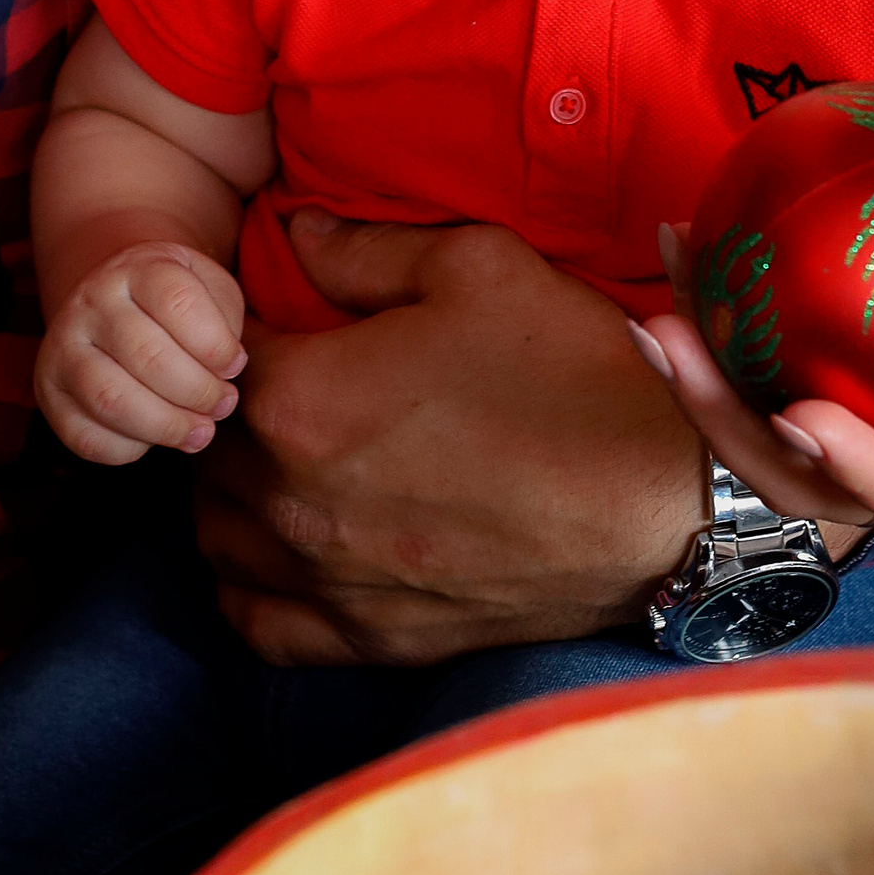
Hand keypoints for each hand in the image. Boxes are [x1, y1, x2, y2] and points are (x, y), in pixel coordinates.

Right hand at [34, 243, 245, 465]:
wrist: (114, 301)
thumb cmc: (175, 303)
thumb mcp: (209, 289)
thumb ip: (224, 324)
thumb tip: (223, 376)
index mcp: (137, 268)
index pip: (177, 302)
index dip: (215, 345)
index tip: (235, 365)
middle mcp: (90, 302)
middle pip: (148, 356)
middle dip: (198, 392)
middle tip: (223, 405)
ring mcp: (62, 346)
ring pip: (111, 400)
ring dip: (167, 426)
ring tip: (200, 432)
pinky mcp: (48, 391)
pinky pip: (86, 437)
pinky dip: (129, 448)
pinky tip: (155, 438)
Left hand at [195, 215, 706, 666]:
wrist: (660, 508)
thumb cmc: (572, 376)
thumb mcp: (478, 268)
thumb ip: (365, 251)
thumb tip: (296, 234)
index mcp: (302, 399)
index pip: (224, 355)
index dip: (252, 331)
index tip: (292, 324)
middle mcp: (291, 499)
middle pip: (213, 448)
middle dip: (241, 411)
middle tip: (297, 389)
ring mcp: (326, 580)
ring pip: (217, 536)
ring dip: (235, 493)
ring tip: (288, 464)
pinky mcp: (368, 640)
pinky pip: (257, 622)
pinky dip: (252, 584)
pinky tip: (284, 552)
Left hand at [630, 277, 873, 540]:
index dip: (854, 469)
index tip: (801, 415)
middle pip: (808, 476)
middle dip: (726, 420)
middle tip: (664, 336)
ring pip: (782, 430)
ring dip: (711, 369)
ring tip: (659, 291)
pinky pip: (803, 367)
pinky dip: (751, 318)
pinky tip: (716, 239)